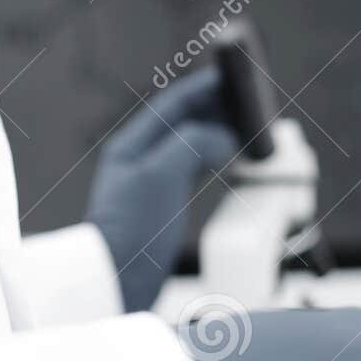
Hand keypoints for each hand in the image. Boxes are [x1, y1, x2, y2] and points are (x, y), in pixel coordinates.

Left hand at [86, 65, 238, 311]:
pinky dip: (214, 160)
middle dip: (213, 109)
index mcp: (132, 145)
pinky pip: (193, 171)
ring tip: (245, 129)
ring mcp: (150, 184)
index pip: (173, 104)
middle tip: (246, 102)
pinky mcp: (162, 207)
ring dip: (217, 134)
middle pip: (182, 123)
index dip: (203, 88)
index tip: (231, 76)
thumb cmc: (130, 229)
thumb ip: (192, 145)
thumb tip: (222, 135)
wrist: (114, 283)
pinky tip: (229, 162)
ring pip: (190, 146)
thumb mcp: (161, 175)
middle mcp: (139, 160)